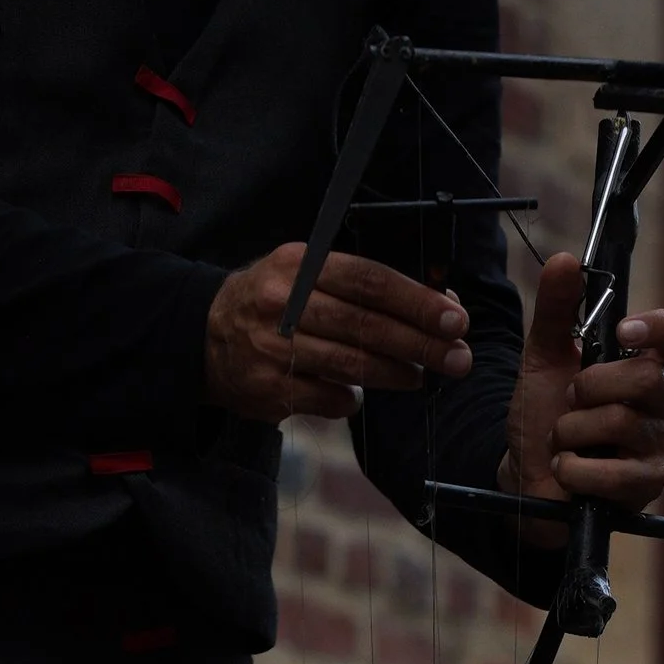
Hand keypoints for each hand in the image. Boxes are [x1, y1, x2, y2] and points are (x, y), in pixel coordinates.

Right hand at [205, 245, 470, 422]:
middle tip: (457, 359)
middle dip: (419, 343)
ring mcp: (273, 347)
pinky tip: (359, 395)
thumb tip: (434, 308)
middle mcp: (284, 302)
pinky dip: (349, 399)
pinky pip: (325, 399)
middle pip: (365, 324)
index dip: (416, 301)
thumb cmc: (274, 304)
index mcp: (300, 264)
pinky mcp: (267, 388)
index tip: (454, 319)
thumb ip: (360, 288)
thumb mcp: (305, 274)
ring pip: (350, 365)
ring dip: (394, 374)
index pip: (369, 280)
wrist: (205, 337)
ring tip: (420, 377)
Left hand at [498, 253, 663, 520]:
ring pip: (623, 422)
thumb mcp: (543, 356)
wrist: (528, 476)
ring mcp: (659, 446)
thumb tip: (565, 261)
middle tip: (570, 400)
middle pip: (647, 378)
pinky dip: (577, 469)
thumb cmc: (544, 415)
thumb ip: (556, 310)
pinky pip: (616, 473)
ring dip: (573, 430)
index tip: (625, 331)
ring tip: (562, 440)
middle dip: (591, 386)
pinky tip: (567, 470)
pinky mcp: (647, 487)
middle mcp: (663, 403)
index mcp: (648, 364)